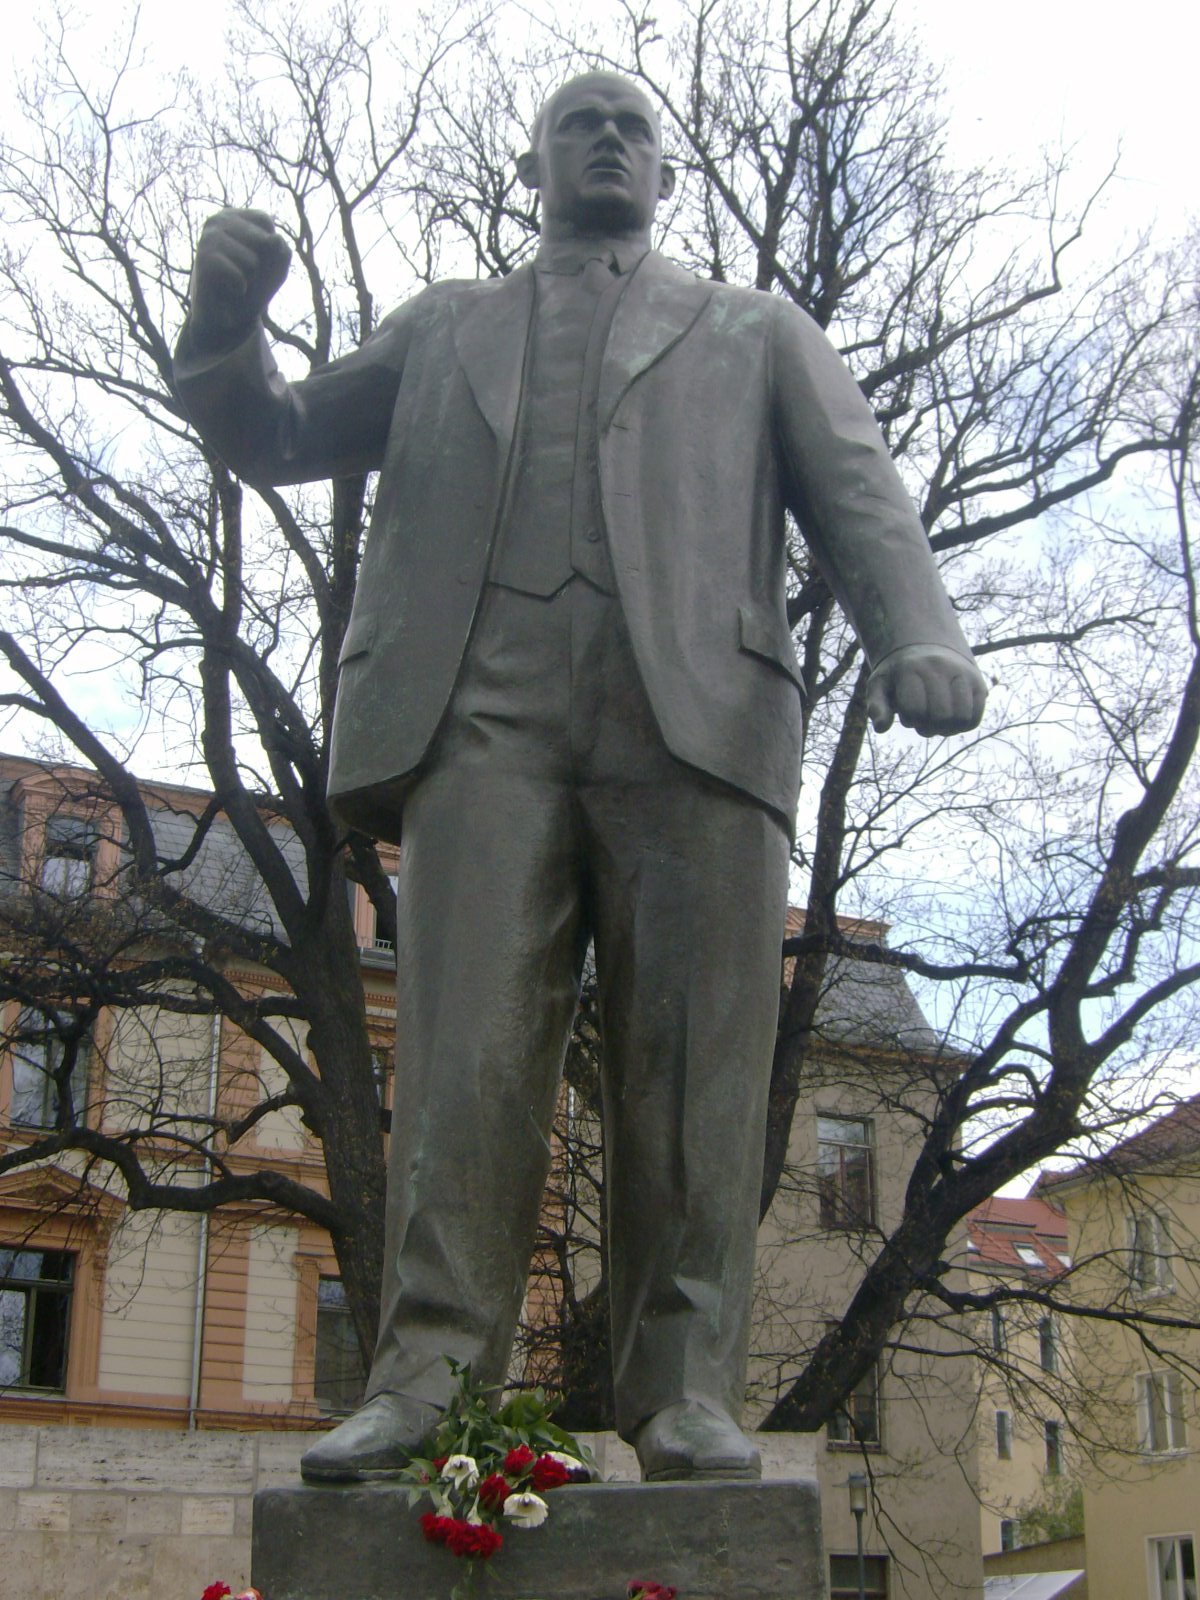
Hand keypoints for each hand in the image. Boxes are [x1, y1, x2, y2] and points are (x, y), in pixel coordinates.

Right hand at [187, 209, 290, 351]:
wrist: (228, 313)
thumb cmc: (254, 283)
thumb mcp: (277, 265)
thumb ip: (282, 250)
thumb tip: (275, 240)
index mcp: (234, 215)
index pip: (264, 220)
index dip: (270, 245)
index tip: (258, 257)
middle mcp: (217, 221)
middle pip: (263, 240)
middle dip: (262, 264)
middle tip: (247, 271)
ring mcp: (208, 239)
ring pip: (252, 260)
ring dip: (251, 276)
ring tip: (239, 278)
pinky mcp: (203, 261)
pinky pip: (239, 275)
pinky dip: (241, 287)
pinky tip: (232, 287)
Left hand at [866, 644, 986, 736]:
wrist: (924, 648)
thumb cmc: (898, 675)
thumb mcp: (879, 685)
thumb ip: (876, 706)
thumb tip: (881, 728)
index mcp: (911, 668)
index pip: (915, 709)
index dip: (910, 720)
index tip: (907, 713)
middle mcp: (939, 667)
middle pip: (940, 715)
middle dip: (928, 727)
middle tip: (922, 722)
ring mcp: (961, 673)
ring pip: (960, 717)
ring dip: (947, 729)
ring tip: (937, 722)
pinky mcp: (977, 682)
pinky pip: (974, 717)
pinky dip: (962, 726)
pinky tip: (951, 720)